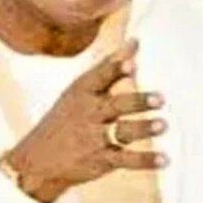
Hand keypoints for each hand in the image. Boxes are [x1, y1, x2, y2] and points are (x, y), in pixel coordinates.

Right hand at [2, 39, 167, 202]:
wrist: (38, 159)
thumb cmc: (66, 117)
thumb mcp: (81, 90)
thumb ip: (110, 66)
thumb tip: (135, 41)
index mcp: (83, 92)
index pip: (100, 77)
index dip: (116, 70)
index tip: (132, 63)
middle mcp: (89, 113)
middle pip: (116, 105)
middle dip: (138, 101)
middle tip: (160, 98)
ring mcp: (94, 138)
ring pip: (123, 131)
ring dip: (143, 128)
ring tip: (163, 124)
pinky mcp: (101, 160)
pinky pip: (126, 160)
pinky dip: (146, 160)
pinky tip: (164, 159)